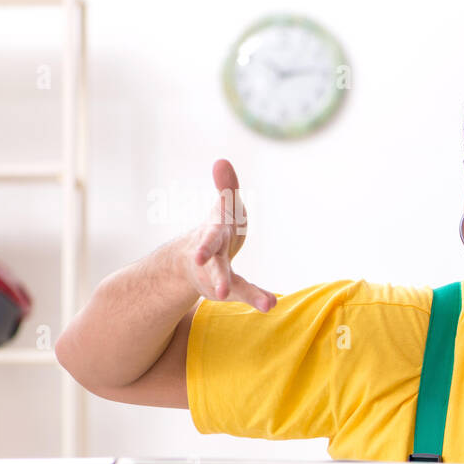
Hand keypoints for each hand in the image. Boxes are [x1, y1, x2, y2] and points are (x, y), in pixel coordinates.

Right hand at [182, 159, 275, 311]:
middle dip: (216, 278)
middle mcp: (211, 257)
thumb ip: (225, 187)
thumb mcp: (223, 207)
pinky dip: (257, 297)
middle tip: (220, 293)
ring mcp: (218, 274)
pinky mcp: (230, 286)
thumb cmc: (217, 228)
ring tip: (266, 304)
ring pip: (229, 284)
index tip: (200, 256)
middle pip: (214, 268)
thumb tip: (222, 160)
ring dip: (244, 293)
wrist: (192, 259)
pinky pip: (244, 292)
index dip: (205, 246)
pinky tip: (271, 304)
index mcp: (212, 234)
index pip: (209, 238)